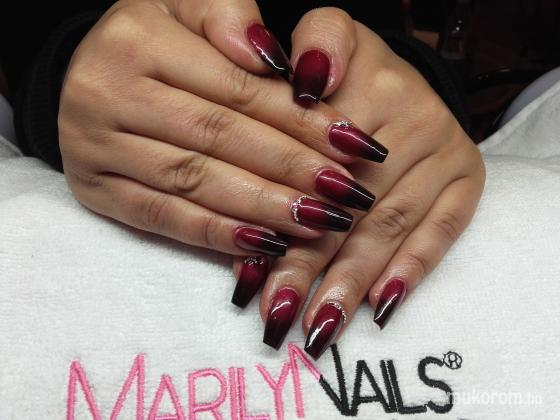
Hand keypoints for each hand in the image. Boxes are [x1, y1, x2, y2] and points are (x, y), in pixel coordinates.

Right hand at [59, 0, 388, 256]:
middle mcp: (107, 93)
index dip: (299, 120)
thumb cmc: (156, 39)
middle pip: (218, 138)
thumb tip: (273, 60)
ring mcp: (94, 147)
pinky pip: (161, 219)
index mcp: (136, 41)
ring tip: (319, 223)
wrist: (91, 73)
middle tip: (346, 195)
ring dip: (262, 208)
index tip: (353, 146)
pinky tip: (265, 245)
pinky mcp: (94, 190)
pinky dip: (216, 235)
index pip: (237, 89)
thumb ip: (230, 16)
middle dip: (290, 170)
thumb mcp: (188, 5)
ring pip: (193, 183)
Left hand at [232, 14, 484, 356]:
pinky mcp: (468, 178)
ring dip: (352, 281)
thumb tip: (303, 87)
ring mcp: (446, 151)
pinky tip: (380, 307)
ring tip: (318, 328)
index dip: (281, 219)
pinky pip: (443, 230)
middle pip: (349, 202)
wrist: (401, 75)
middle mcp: (415, 118)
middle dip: (309, 264)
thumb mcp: (325, 38)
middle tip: (278, 315)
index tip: (250, 271)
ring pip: (388, 226)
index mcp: (370, 83)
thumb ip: (311, 50)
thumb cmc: (346, 70)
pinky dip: (410, 270)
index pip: (315, 164)